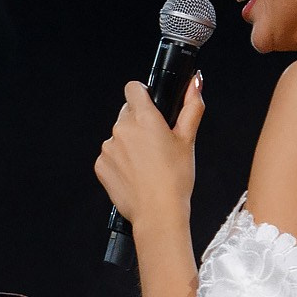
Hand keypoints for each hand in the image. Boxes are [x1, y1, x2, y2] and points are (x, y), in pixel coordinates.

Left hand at [93, 74, 203, 237]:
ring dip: (129, 143)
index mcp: (144, 118)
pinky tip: (135, 174)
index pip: (133, 88)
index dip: (143, 94)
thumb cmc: (175, 179)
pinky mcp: (101, 165)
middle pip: (127, 113)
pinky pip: (110, 155)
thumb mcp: (188, 140)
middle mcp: (122, 129)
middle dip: (139, 123)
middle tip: (156, 143)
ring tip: (147, 163)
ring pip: (118, 136)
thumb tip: (195, 82)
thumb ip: (192, 107)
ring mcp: (108, 148)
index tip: (150, 105)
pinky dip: (120, 161)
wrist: (158, 213)